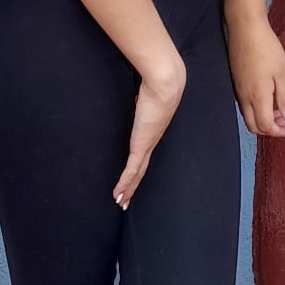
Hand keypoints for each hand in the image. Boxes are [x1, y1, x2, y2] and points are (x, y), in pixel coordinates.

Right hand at [113, 55, 186, 208]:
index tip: (133, 176)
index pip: (144, 152)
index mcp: (154, 129)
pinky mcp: (141, 145)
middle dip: (134, 186)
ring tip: (121, 203)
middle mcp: (152, 140)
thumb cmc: (158, 82)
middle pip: (142, 169)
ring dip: (129, 189)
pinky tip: (118, 194)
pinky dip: (125, 183)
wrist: (166, 83)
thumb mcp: (146, 92)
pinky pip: (131, 169)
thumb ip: (140, 95)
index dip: (138, 166)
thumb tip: (137, 89)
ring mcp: (147, 144)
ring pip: (137, 174)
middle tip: (127, 200)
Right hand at [227, 15, 284, 139]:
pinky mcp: (235, 82)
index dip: (277, 132)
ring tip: (278, 109)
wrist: (245, 29)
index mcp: (257, 97)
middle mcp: (244, 97)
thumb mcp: (282, 74)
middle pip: (253, 126)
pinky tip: (267, 98)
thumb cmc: (266, 48)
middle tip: (283, 123)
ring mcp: (237, 90)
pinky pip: (244, 105)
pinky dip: (256, 109)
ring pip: (248, 116)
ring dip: (262, 119)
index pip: (265, 126)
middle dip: (269, 130)